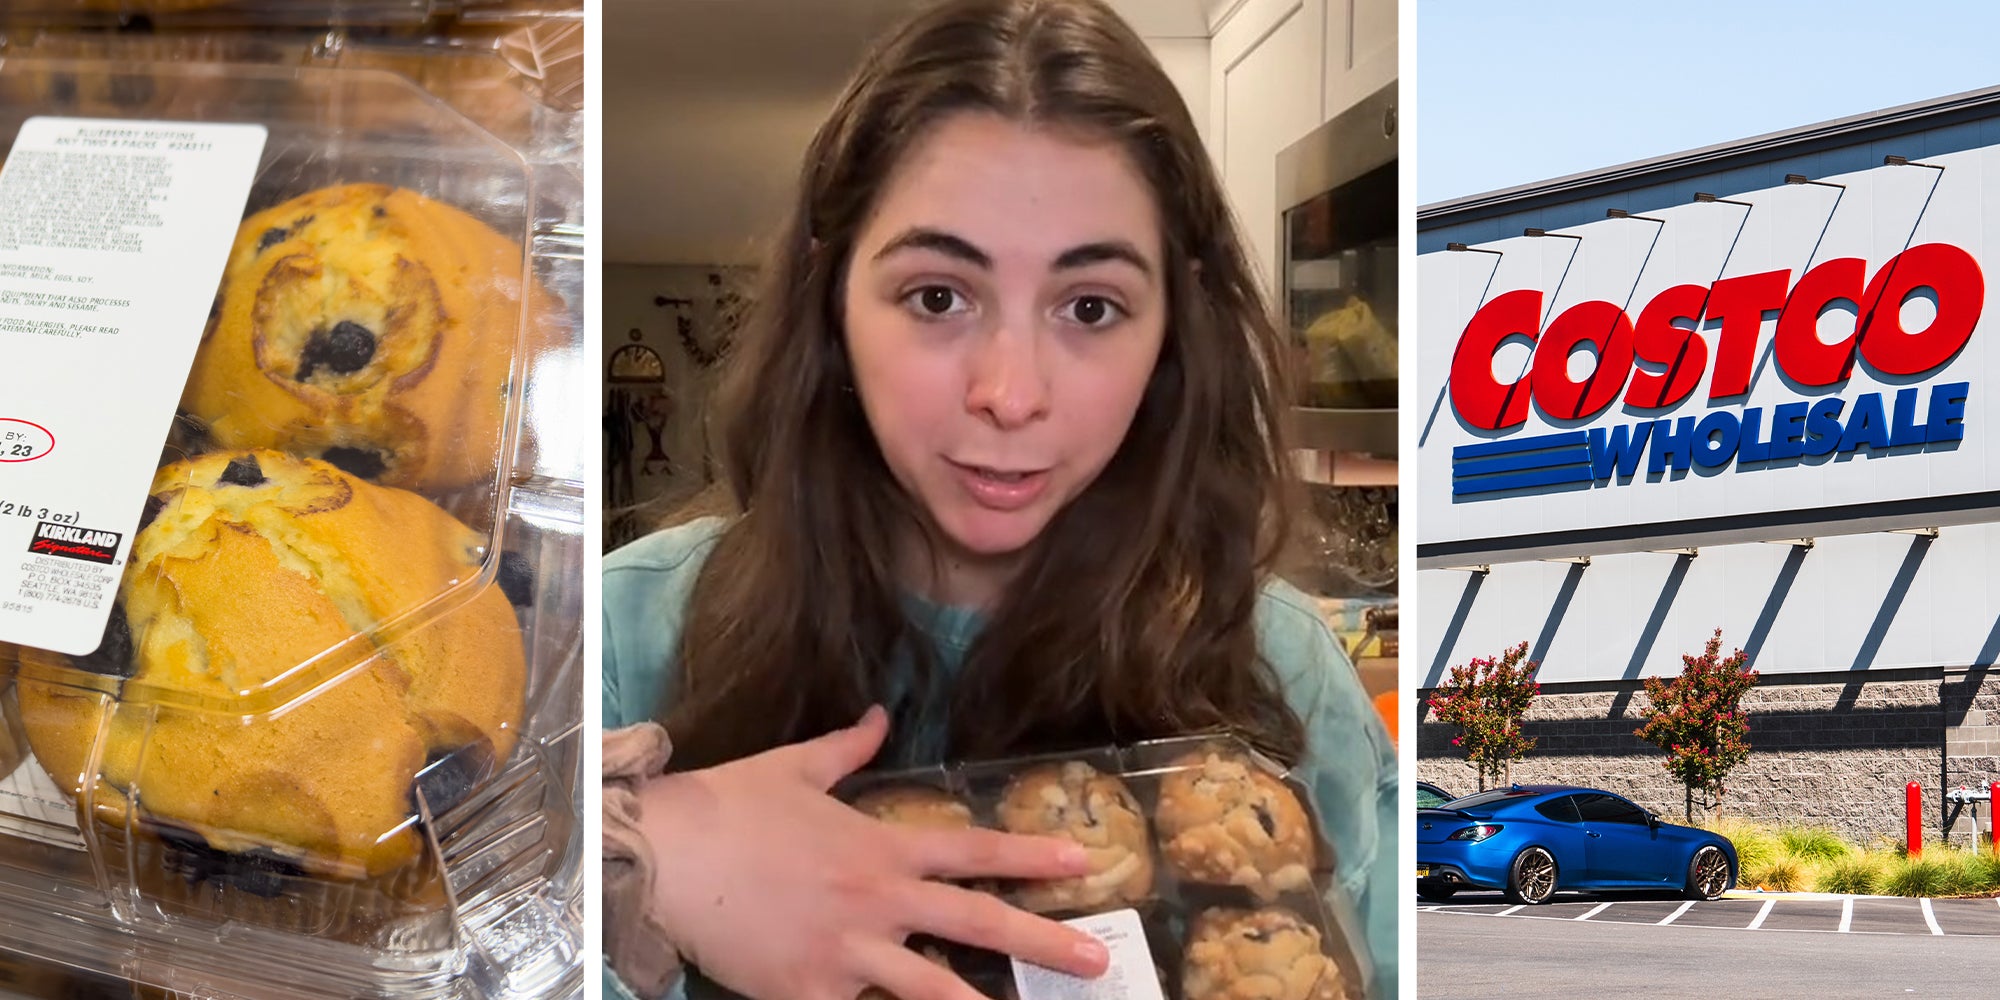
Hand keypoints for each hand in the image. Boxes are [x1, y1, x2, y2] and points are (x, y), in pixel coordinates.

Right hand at [639, 705, 1111, 999]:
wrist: (666, 855)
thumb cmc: (728, 807)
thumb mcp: (794, 767)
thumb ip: (847, 746)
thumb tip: (880, 714)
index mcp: (881, 847)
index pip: (975, 852)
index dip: (1033, 858)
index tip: (1083, 865)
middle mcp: (878, 901)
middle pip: (976, 924)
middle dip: (1044, 942)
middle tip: (1096, 961)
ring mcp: (848, 952)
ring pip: (933, 989)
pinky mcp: (808, 992)